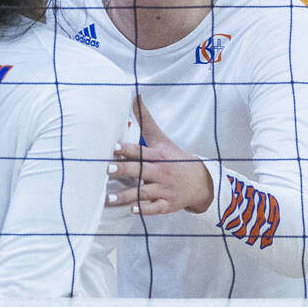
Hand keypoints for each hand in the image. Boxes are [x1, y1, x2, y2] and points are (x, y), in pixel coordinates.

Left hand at [105, 96, 213, 214]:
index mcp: (158, 156)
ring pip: (143, 193)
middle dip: (123, 170)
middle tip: (106, 170)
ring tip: (107, 199)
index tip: (112, 147)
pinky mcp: (167, 205)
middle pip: (140, 171)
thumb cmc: (175, 158)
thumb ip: (145, 120)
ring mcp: (164, 190)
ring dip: (125, 196)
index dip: (127, 149)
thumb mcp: (161, 139)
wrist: (201, 181)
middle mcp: (160, 172)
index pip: (140, 151)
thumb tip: (134, 96)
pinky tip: (132, 211)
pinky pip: (155, 209)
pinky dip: (145, 210)